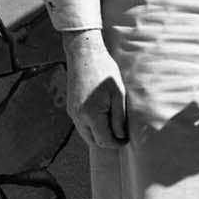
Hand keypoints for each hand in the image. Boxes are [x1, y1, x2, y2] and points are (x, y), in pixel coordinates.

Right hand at [62, 30, 127, 147]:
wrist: (84, 54)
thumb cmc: (105, 71)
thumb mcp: (118, 94)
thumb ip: (119, 117)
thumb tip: (120, 136)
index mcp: (91, 114)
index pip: (104, 141)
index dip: (117, 144)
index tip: (127, 140)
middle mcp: (78, 116)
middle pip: (93, 141)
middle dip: (108, 141)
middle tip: (122, 135)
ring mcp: (72, 112)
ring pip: (86, 134)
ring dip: (100, 135)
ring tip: (114, 125)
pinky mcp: (71, 107)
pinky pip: (82, 125)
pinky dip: (92, 127)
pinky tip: (104, 117)